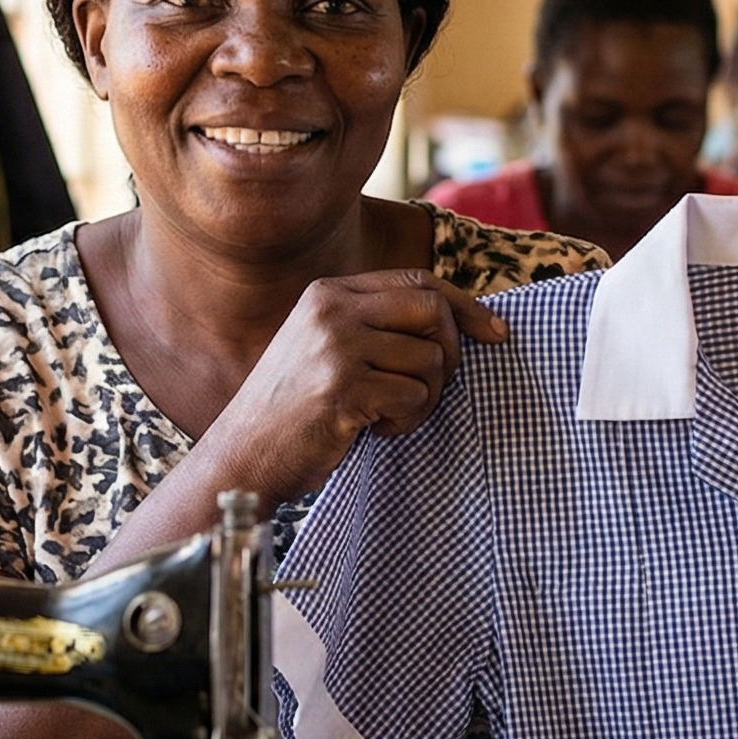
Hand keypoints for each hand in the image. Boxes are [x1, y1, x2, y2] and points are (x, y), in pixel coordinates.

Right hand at [199, 269, 507, 502]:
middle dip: (451, 353)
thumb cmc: (293, 412)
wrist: (242, 457)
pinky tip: (370, 431)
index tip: (495, 333)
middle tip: (431, 389)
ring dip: (423, 400)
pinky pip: (413, 396)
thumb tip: (459, 323)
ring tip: (386, 417)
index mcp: (328, 292)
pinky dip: (404, 422)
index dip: (466, 306)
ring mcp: (335, 346)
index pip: (419, 281)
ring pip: (430, 359)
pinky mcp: (342, 387)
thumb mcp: (326, 349)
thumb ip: (376, 327)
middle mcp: (331, 309)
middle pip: (433, 311)